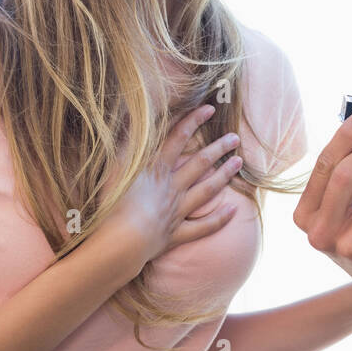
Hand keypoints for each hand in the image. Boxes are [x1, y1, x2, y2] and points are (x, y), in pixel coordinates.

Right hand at [98, 103, 243, 276]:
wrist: (121, 241)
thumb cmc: (112, 204)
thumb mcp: (114, 168)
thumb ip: (124, 143)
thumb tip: (131, 118)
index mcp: (156, 170)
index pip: (178, 138)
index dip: (194, 121)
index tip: (210, 109)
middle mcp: (171, 187)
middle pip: (199, 163)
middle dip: (218, 148)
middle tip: (235, 138)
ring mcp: (176, 211)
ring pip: (206, 191)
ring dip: (223, 175)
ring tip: (239, 163)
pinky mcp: (175, 234)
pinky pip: (202, 227)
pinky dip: (219, 219)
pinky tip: (233, 211)